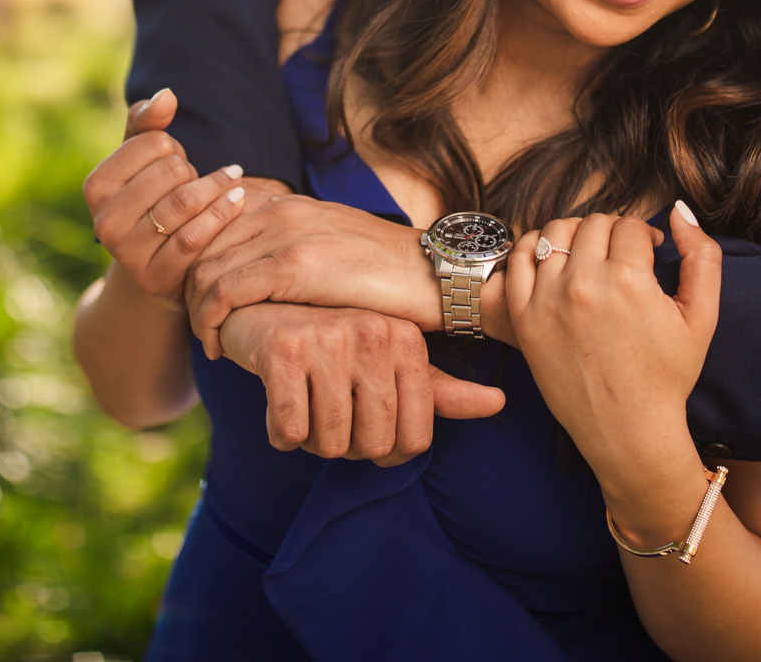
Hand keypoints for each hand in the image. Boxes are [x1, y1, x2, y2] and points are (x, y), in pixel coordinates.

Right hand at [81, 89, 257, 304]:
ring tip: (230, 184)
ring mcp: (127, 253)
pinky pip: (195, 238)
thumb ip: (148, 122)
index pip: (154, 142)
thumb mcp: (141, 160)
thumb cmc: (151, 200)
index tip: (174, 163)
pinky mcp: (155, 276)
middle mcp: (104, 221)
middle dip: (193, 171)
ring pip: (186, 203)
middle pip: (174, 171)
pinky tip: (239, 200)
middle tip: (197, 182)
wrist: (155, 265)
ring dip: (216, 189)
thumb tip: (167, 94)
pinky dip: (223, 214)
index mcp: (95, 186)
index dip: (173, 148)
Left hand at [185, 194, 439, 355]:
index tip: (200, 299)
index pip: (214, 222)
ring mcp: (286, 234)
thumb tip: (262, 273)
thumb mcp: (332, 246)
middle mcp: (281, 209)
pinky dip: (211, 321)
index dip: (197, 263)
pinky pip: (226, 291)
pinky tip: (219, 347)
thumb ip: (294, 247)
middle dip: (188, 290)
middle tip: (198, 327)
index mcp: (289, 202)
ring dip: (196, 311)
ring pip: (206, 269)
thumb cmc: (388, 273)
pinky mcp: (293, 265)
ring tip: (208, 341)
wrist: (434, 275)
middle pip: (201, 245)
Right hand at [218, 303, 505, 465]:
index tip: (365, 427)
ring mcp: (327, 338)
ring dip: (311, 440)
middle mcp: (373, 334)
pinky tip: (279, 400)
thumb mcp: (389, 363)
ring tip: (304, 402)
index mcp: (406, 339)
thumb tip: (499, 403)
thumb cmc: (332, 343)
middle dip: (345, 446)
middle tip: (327, 413)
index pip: (414, 441)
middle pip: (371, 445)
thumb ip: (440, 391)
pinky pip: (290, 432)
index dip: (386, 451)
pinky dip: (279, 433)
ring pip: (328, 443)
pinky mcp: (282, 350)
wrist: (260, 309)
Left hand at [505, 205, 720, 473]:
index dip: (645, 236)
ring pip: (554, 233)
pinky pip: (518, 261)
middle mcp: (582, 284)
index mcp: (628, 280)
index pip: (630, 225)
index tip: (649, 253)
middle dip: (613, 233)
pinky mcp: (523, 319)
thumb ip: (703, 255)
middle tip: (622, 257)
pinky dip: (533, 250)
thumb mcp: (703, 316)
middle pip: (593, 224)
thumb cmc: (667, 376)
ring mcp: (546, 301)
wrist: (628, 430)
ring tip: (589, 258)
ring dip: (575, 236)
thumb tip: (680, 210)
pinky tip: (553, 264)